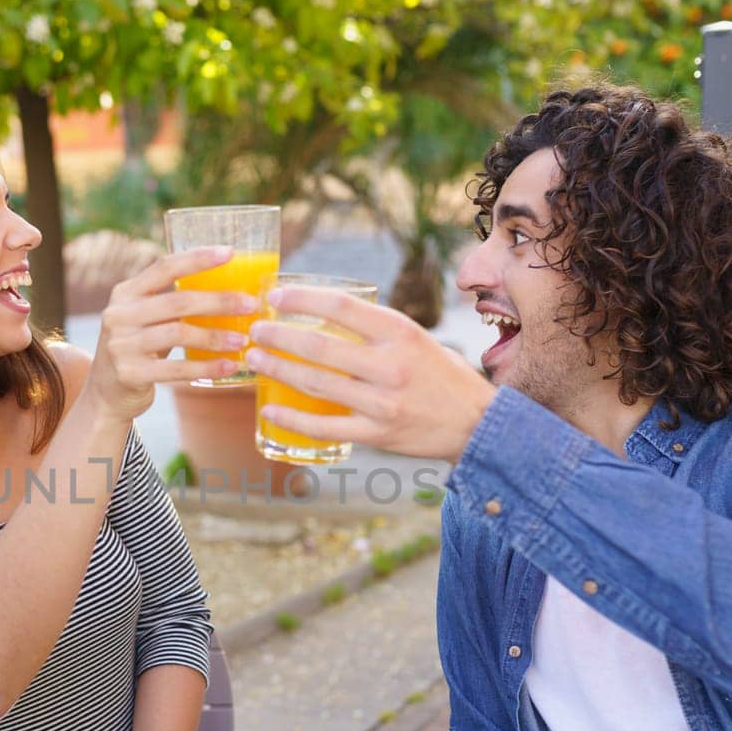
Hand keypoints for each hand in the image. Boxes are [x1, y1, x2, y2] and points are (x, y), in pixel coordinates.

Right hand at [84, 247, 258, 421]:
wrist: (106, 394)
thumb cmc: (139, 350)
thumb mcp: (144, 319)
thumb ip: (170, 303)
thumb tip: (228, 288)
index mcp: (125, 293)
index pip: (164, 267)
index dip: (197, 258)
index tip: (230, 253)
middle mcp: (119, 315)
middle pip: (177, 301)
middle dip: (219, 301)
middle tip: (251, 305)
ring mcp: (121, 345)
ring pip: (179, 334)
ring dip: (216, 337)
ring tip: (242, 340)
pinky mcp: (129, 374)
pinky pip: (176, 369)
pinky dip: (206, 367)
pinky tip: (228, 366)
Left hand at [246, 287, 495, 461]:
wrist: (477, 424)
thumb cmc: (442, 376)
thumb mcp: (416, 339)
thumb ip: (375, 331)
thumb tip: (322, 317)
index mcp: (400, 333)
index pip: (341, 307)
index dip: (302, 299)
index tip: (274, 296)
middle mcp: (390, 366)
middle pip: (319, 347)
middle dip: (278, 336)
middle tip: (255, 331)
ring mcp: (382, 403)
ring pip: (316, 384)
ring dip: (278, 370)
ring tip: (254, 359)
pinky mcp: (376, 434)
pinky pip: (324, 427)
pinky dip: (293, 420)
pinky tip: (270, 411)